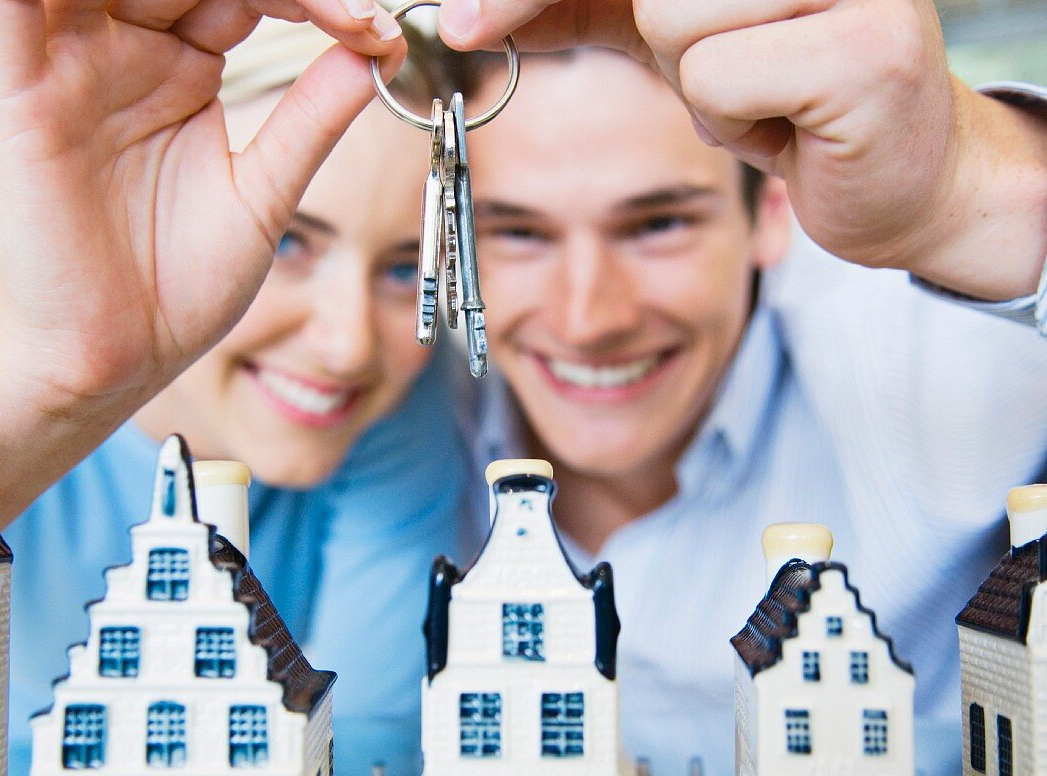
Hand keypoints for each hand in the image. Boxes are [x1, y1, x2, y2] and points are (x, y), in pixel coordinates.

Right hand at [0, 0, 404, 521]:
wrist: (123, 356)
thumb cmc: (182, 284)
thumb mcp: (264, 192)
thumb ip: (311, 117)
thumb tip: (377, 51)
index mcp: (183, 69)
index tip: (374, 27)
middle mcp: (126, 54)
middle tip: (347, 11)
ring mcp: (72, 68)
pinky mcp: (20, 97)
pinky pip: (10, 14)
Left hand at [439, 0, 1046, 299]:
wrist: (896, 174)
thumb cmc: (783, 96)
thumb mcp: (669, 39)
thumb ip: (580, 9)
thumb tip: (468, 14)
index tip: (464, 18)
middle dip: (652, 32)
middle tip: (729, 69)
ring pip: (673, 18)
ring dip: (702, 82)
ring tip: (766, 96)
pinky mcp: (871, 48)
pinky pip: (720, 78)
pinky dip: (737, 120)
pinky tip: (793, 127)